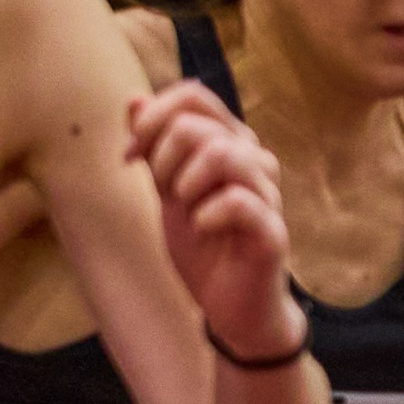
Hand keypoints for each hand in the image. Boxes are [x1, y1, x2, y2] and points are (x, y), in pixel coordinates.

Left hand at [127, 80, 297, 356]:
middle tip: (164, 194)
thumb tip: (133, 100)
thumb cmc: (203, 247)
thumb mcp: (166, 191)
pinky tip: (202, 229)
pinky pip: (237, 202)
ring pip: (220, 154)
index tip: (131, 156)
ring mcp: (267, 194)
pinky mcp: (273, 231)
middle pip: (196, 126)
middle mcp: (255, 160)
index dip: (153, 117)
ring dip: (184, 183)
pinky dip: (206, 215)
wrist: (228, 306)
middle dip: (162, 159)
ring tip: (185, 210)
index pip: (194, 97)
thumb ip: (153, 147)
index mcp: (231, 143)